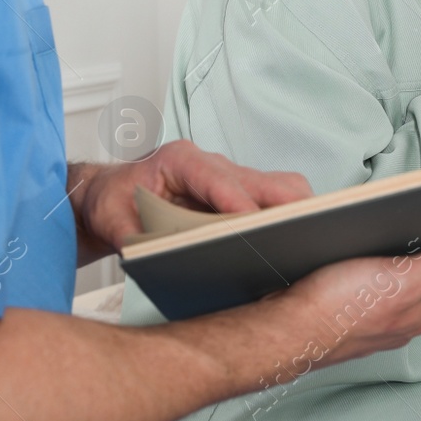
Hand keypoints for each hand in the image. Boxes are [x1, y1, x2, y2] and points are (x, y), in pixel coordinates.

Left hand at [70, 141, 311, 262]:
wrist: (109, 194)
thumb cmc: (112, 202)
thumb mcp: (111, 221)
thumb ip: (133, 239)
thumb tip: (157, 259)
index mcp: (180, 160)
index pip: (219, 180)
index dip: (240, 204)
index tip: (258, 228)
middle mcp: (211, 164)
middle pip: (263, 180)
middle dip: (288, 207)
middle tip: (309, 235)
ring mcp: (229, 178)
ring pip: (278, 187)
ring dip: (295, 213)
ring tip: (312, 244)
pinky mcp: (239, 194)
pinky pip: (274, 200)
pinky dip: (288, 219)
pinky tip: (294, 246)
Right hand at [278, 234, 420, 365]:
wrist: (280, 333)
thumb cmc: (335, 308)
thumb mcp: (402, 277)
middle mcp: (407, 317)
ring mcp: (379, 317)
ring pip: (402, 275)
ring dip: (400, 249)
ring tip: (389, 221)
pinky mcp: (352, 311)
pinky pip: (375, 281)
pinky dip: (374, 261)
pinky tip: (361, 247)